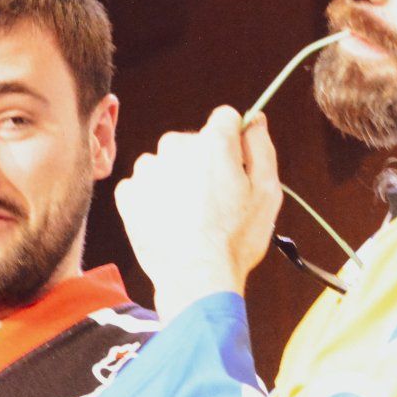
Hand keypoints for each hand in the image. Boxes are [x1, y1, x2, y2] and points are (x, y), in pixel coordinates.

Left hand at [113, 107, 282, 320]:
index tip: (237, 164)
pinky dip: (154, 200)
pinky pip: (144, 186)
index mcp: (212, 142)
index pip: (225, 118)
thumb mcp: (267, 192)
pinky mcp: (128, 194)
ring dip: (177, 181)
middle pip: (194, 143)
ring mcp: (148, 170)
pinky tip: (170, 222)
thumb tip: (255, 121)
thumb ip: (261, 148)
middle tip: (215, 201)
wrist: (195, 278)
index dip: (235, 140)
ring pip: (167, 164)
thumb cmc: (236, 238)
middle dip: (204, 163)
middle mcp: (175, 147)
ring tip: (190, 216)